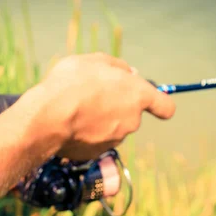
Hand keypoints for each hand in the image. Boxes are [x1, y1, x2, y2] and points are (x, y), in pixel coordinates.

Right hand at [24, 52, 175, 159]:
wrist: (50, 117)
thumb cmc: (72, 83)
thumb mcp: (95, 61)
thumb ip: (117, 67)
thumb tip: (128, 74)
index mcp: (137, 95)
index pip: (165, 106)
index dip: (160, 105)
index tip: (156, 106)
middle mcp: (132, 121)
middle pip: (131, 115)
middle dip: (116, 107)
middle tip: (92, 96)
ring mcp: (116, 140)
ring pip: (112, 128)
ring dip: (99, 121)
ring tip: (76, 109)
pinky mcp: (97, 153)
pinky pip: (95, 141)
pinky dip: (86, 135)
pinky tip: (70, 125)